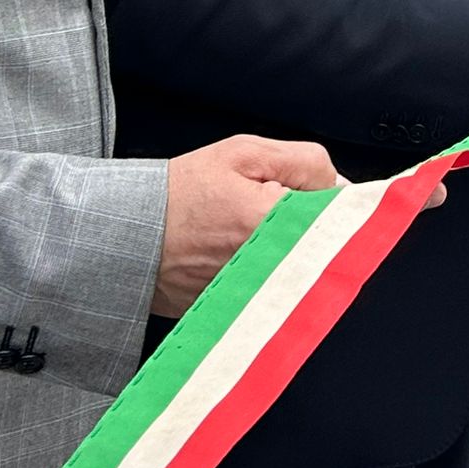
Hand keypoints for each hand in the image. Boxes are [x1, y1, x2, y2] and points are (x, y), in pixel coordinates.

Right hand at [153, 135, 339, 317]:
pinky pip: (274, 288)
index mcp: (272, 224)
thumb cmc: (182, 192)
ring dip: (289, 247)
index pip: (340, 216)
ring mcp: (254, 296)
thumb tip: (340, 186)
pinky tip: (236, 254)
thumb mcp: (244, 154)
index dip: (329, 199)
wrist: (129, 236)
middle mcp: (267, 268)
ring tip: (246, 231)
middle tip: (272, 209)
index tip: (314, 193)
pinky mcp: (240, 313)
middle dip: (310, 224)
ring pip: (301, 266)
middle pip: (324, 244)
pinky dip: (267, 270)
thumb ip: (304, 163)